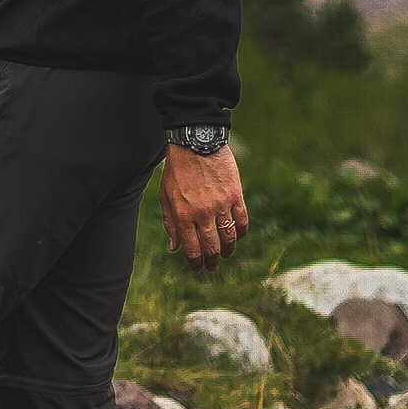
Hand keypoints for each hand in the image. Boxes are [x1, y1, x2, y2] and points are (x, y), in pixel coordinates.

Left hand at [160, 143, 247, 271]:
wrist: (195, 141)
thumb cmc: (177, 168)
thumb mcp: (165, 194)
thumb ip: (170, 222)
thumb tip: (174, 248)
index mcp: (182, 214)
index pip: (192, 249)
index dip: (196, 263)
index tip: (198, 268)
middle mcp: (202, 213)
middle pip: (212, 248)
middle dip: (212, 262)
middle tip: (212, 266)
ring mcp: (220, 205)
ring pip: (229, 239)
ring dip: (227, 250)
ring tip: (224, 253)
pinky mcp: (235, 195)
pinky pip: (242, 222)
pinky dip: (240, 233)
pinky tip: (236, 235)